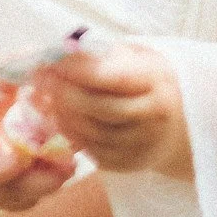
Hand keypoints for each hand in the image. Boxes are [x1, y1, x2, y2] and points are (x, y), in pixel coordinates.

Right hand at [0, 69, 74, 212]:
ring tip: (66, 159)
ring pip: (18, 199)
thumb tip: (65, 54)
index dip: (4, 166)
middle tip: (71, 160)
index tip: (30, 155)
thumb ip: (24, 66)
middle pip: (3, 188)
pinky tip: (51, 165)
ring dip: (46, 182)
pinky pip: (21, 202)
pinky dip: (41, 187)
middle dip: (43, 178)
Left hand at [37, 41, 188, 175]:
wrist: (175, 117)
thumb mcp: (129, 56)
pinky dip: (72, 136)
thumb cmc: (141, 78)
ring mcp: (146, 143)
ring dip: (63, 116)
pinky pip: (95, 153)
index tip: (52, 63)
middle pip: (100, 108)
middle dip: (64, 94)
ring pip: (93, 133)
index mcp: (155, 81)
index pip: (113, 78)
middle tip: (42, 81)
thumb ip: (96, 54)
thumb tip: (54, 52)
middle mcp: (156, 115)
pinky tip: (62, 120)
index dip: (77, 71)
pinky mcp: (133, 163)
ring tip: (48, 99)